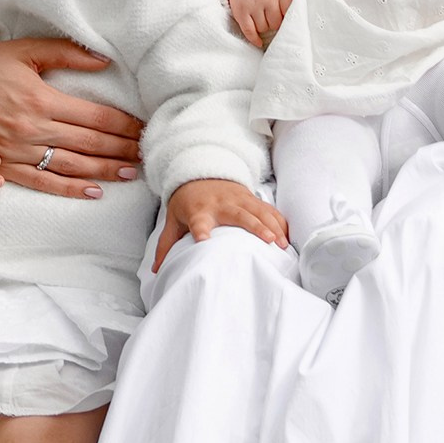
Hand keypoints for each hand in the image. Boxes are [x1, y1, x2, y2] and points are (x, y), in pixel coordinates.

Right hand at [0, 31, 145, 197]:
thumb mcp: (24, 50)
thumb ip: (66, 53)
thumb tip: (104, 60)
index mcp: (41, 98)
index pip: (95, 116)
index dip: (123, 124)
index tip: (144, 128)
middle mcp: (34, 129)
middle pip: (90, 143)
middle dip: (122, 148)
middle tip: (148, 152)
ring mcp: (20, 151)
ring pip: (73, 166)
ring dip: (106, 170)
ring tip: (132, 172)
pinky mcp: (7, 166)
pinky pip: (45, 183)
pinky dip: (72, 190)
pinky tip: (95, 192)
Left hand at [155, 174, 289, 266]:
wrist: (199, 172)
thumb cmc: (186, 202)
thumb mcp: (173, 219)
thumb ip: (166, 244)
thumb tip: (156, 270)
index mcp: (198, 211)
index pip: (198, 221)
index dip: (201, 230)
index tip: (204, 240)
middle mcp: (220, 203)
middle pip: (238, 215)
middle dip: (254, 226)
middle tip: (268, 242)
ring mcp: (238, 198)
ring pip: (258, 211)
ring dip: (272, 226)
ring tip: (282, 244)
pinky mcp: (250, 198)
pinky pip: (268, 209)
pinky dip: (278, 221)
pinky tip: (288, 236)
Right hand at [227, 0, 291, 46]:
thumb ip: (289, 5)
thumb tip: (295, 28)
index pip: (289, 15)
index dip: (287, 21)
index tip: (286, 22)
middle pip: (275, 24)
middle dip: (273, 24)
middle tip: (270, 19)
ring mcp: (253, 4)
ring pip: (263, 29)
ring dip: (263, 28)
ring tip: (261, 19)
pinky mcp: (241, 12)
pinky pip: (249, 31)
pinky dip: (254, 39)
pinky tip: (258, 42)